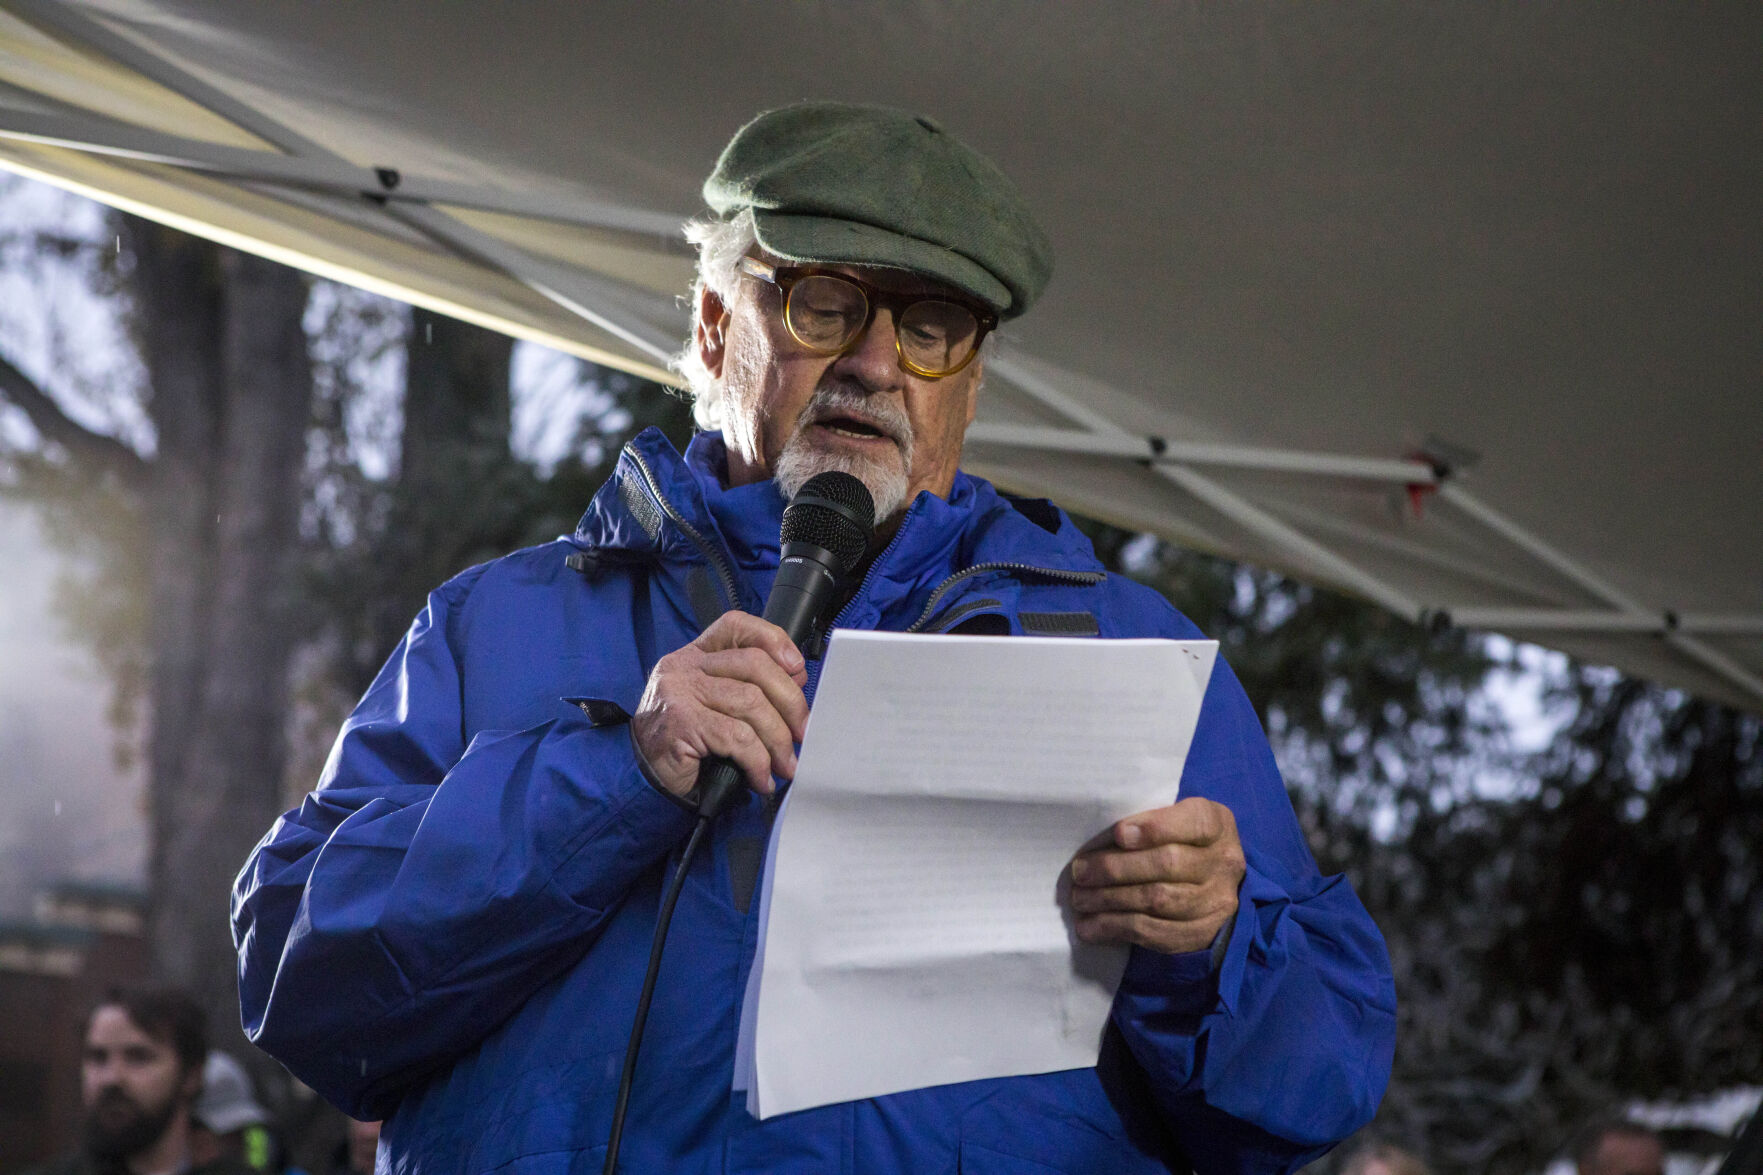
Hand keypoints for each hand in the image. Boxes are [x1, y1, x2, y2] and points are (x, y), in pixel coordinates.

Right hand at [631, 611, 808, 798]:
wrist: (640, 778)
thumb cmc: (683, 744)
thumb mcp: (715, 706)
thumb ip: (748, 688)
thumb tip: (796, 683)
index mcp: (694, 656)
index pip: (737, 626)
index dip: (773, 639)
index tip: (797, 668)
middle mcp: (684, 666)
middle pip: (755, 664)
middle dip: (790, 702)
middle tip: (803, 733)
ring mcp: (680, 692)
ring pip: (751, 702)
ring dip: (778, 739)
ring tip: (784, 764)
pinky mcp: (681, 722)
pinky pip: (736, 737)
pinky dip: (758, 761)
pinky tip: (761, 777)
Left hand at [1068, 798, 1245, 954]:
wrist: (1212, 886)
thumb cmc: (1181, 842)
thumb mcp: (1176, 818)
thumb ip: (1148, 821)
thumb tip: (1103, 838)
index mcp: (1216, 824)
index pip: (1194, 822)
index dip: (1155, 828)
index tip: (1118, 834)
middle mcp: (1223, 863)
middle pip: (1168, 864)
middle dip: (1116, 868)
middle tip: (1081, 872)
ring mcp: (1215, 902)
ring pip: (1157, 900)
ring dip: (1109, 900)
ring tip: (1079, 899)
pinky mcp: (1199, 934)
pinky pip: (1154, 933)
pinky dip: (1116, 928)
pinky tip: (1089, 927)